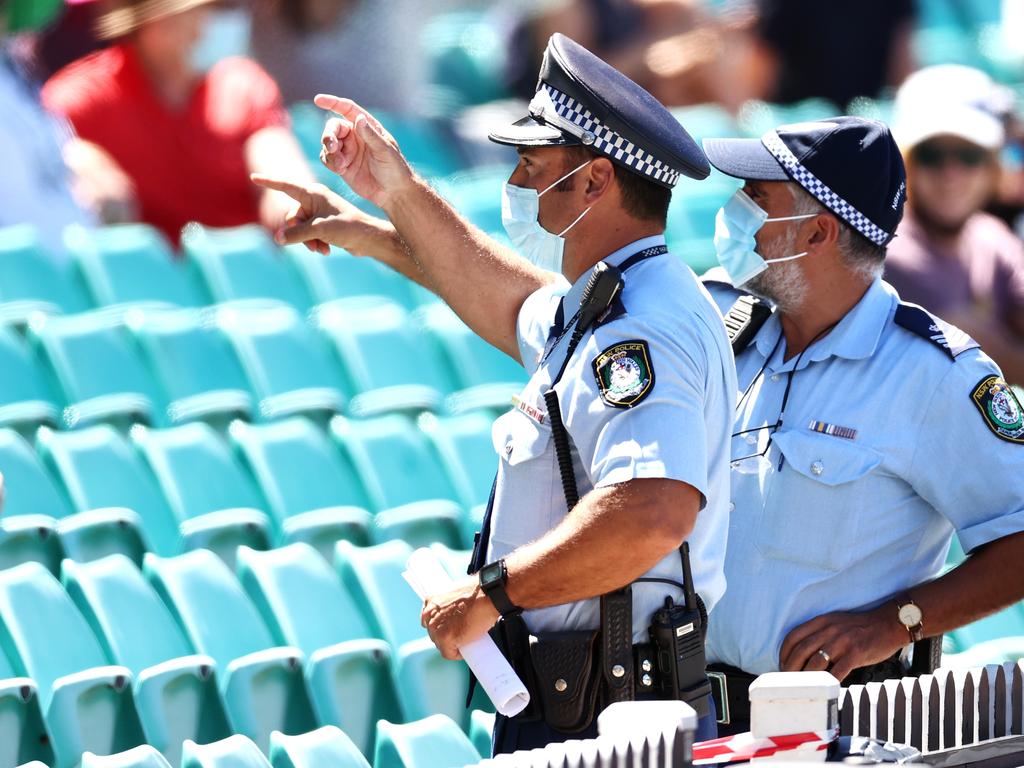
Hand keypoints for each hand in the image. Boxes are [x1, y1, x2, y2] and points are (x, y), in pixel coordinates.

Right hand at [250, 174, 384, 255]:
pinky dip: (314, 243)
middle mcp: (314, 200)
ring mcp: (318, 213)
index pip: (286, 186)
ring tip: (320, 249)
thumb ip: (297, 233)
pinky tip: (325, 251)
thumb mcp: (319, 230)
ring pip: (299, 229)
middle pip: (292, 216)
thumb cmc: (347, 227)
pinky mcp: (323, 225)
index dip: (269, 182)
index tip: (253, 177)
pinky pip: (308, 234)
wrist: (368, 238)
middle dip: (298, 232)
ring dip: (307, 241)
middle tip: (312, 242)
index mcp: (313, 193)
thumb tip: (278, 238)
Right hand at [314, 94, 414, 208]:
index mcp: (367, 127)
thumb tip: (359, 118)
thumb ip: (370, 135)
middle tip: (332, 147)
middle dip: (328, 135)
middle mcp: (355, 136)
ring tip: (340, 165)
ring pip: (327, 143)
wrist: (392, 193)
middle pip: (333, 127)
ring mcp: (347, 150)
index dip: (333, 102)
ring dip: (329, 152)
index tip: (318, 100)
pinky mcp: (341, 164)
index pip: (348, 109)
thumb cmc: (394, 168)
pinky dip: (329, 162)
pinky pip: (327, 158)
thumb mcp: (384, 150)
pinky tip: (340, 170)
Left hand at [421, 578, 499, 660]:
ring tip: (465, 639)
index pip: (430, 621)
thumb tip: (453, 616)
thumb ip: (448, 605)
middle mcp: (429, 615)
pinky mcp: (445, 638)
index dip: (441, 626)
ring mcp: (436, 627)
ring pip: (441, 645)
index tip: (450, 627)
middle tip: (460, 633)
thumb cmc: (477, 592)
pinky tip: (466, 647)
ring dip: (452, 644)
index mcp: (431, 601)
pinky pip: (449, 654)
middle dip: (446, 635)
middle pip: (435, 634)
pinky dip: (458, 654)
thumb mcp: (456, 593)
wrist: (487, 594)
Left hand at [779, 605, 907, 681]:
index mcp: (822, 621)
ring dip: (806, 677)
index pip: (794, 636)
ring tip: (801, 687)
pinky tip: (825, 689)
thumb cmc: (860, 627)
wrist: (888, 623)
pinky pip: (838, 671)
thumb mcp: (835, 622)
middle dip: (790, 668)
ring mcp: (842, 642)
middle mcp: (829, 630)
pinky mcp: (856, 654)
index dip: (784, 653)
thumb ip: (820, 633)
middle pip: (801, 651)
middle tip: (787, 680)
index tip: (782, 664)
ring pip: (816, 662)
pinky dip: (829, 682)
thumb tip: (804, 653)